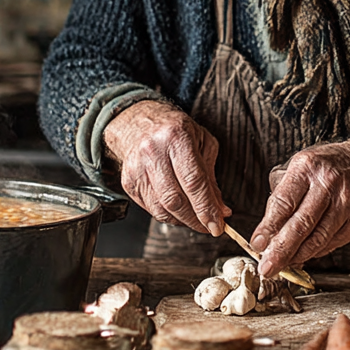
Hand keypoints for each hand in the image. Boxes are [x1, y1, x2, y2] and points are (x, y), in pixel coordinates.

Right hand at [103, 100, 228, 236]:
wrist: (139, 122)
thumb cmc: (176, 131)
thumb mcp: (203, 144)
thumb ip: (211, 178)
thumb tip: (221, 211)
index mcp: (176, 137)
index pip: (193, 182)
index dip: (206, 208)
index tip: (217, 226)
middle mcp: (153, 151)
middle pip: (175, 200)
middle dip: (195, 220)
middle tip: (209, 227)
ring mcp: (137, 167)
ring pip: (161, 209)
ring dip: (182, 221)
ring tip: (196, 220)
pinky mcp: (128, 181)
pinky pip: (150, 208)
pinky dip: (168, 216)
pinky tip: (178, 212)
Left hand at [250, 135, 349, 276]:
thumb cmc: (326, 167)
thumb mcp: (299, 168)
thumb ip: (282, 195)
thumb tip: (267, 232)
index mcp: (307, 167)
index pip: (284, 202)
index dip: (269, 227)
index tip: (257, 244)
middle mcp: (328, 183)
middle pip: (301, 225)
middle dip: (281, 250)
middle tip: (267, 267)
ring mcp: (345, 202)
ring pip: (318, 238)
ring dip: (298, 256)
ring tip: (282, 266)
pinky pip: (332, 242)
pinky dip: (315, 252)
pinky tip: (303, 256)